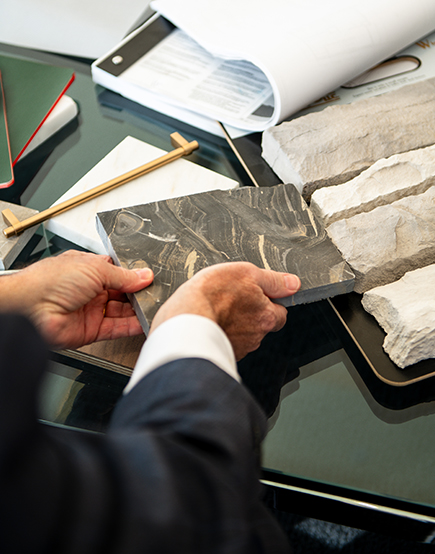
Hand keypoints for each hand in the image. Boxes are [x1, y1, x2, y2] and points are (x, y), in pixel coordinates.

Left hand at [1, 251, 152, 348]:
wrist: (31, 308)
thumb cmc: (50, 281)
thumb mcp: (95, 269)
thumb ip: (123, 275)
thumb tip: (144, 275)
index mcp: (88, 270)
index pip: (118, 272)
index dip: (134, 275)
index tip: (150, 277)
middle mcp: (90, 290)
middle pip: (122, 293)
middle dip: (138, 293)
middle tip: (156, 292)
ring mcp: (91, 311)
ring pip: (121, 311)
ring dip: (137, 310)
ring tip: (154, 307)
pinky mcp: (92, 330)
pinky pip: (117, 328)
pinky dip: (131, 326)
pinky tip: (144, 322)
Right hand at [150, 262, 299, 359]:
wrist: (184, 319)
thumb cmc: (211, 294)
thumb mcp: (246, 273)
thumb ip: (273, 280)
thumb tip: (293, 283)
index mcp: (266, 316)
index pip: (280, 313)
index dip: (270, 303)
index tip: (256, 295)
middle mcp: (256, 336)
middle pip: (261, 325)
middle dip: (251, 315)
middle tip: (232, 301)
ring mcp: (239, 348)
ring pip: (243, 335)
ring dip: (235, 325)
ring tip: (217, 311)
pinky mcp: (222, 353)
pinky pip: (226, 343)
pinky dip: (221, 334)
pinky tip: (210, 323)